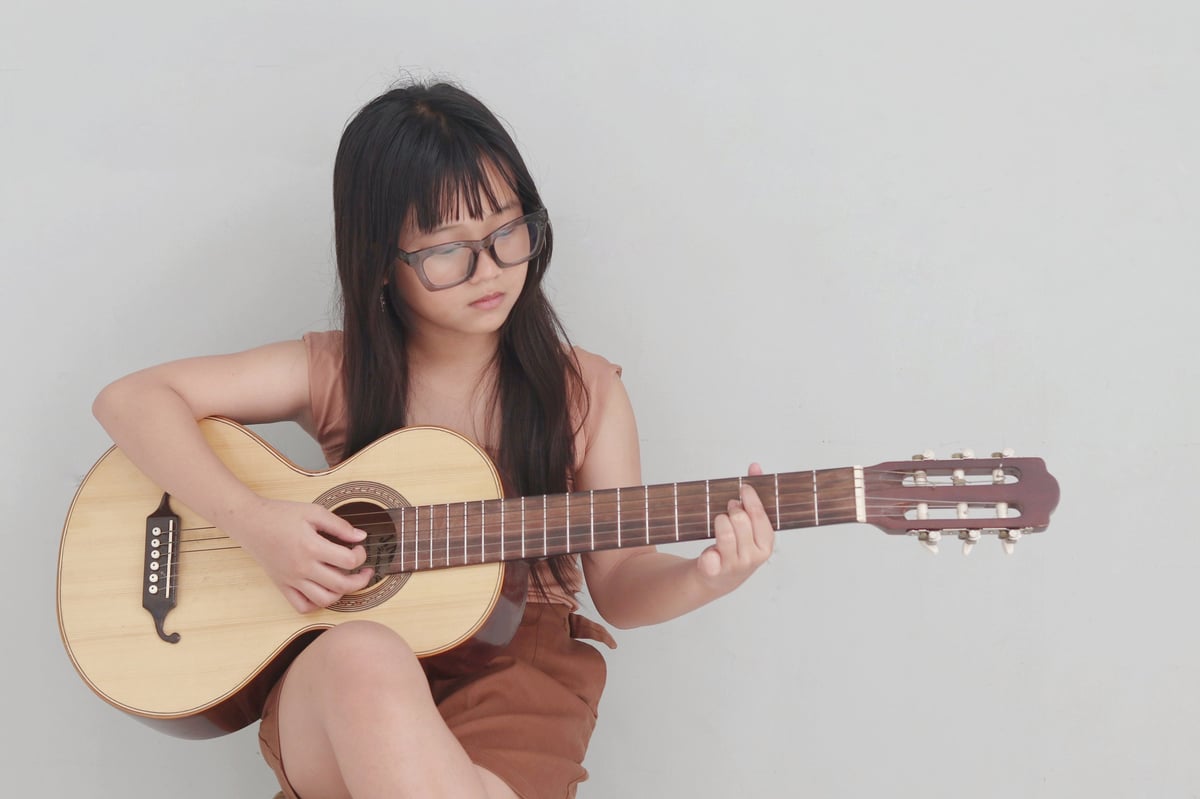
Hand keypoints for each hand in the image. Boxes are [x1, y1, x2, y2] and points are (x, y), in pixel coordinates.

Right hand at [225, 497, 374, 612]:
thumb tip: (360, 536)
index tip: (359, 548)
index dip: (360, 555)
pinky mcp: (283, 586)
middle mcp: (302, 568)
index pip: (348, 561)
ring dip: (341, 594)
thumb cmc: (280, 515)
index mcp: (311, 547)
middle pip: (341, 585)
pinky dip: (317, 604)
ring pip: (324, 600)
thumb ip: (339, 525)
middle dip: (361, 580)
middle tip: (365, 571)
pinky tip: (324, 591)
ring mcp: (292, 580)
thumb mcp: (313, 512)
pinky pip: (302, 606)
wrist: (250, 522)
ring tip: (346, 582)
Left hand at [695, 463, 774, 594]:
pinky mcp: (714, 571)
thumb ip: (753, 496)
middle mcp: (752, 557)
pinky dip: (708, 551)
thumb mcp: (750, 525)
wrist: (719, 578)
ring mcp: (734, 565)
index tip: (743, 487)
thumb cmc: (737, 547)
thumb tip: (754, 467)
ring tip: (720, 523)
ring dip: (719, 521)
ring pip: (724, 530)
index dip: (751, 499)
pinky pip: (709, 555)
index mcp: (766, 545)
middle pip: (740, 519)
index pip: (760, 516)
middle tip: (729, 508)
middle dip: (732, 509)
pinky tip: (711, 551)